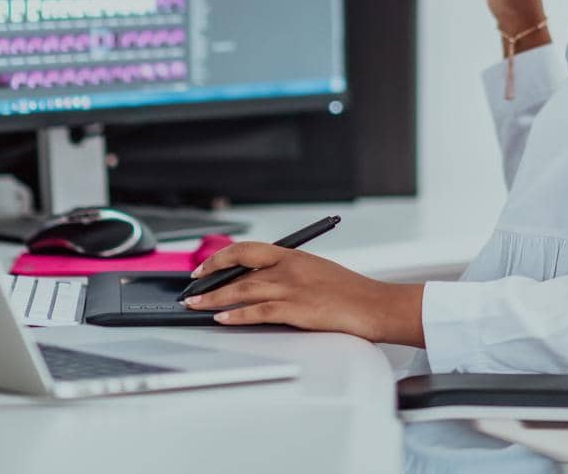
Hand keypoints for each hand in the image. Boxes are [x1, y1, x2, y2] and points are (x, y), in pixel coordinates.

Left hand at [181, 242, 424, 345]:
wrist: (375, 305)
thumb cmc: (350, 292)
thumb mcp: (315, 272)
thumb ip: (288, 274)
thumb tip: (258, 283)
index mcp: (293, 255)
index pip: (246, 250)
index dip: (220, 257)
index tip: (204, 268)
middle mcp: (288, 267)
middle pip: (237, 268)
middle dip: (209, 278)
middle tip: (191, 288)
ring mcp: (291, 288)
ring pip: (242, 289)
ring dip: (213, 298)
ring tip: (196, 306)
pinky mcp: (296, 310)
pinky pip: (258, 311)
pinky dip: (236, 314)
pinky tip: (222, 317)